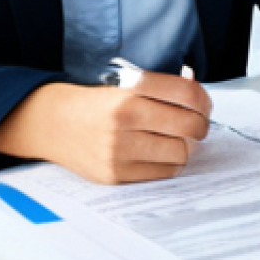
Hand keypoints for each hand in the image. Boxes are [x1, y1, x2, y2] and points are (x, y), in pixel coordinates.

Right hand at [0, 71, 210, 184]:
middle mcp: (125, 118)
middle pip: (189, 125)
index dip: (204, 100)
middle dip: (200, 126)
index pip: (186, 93)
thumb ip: (162, 88)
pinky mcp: (115, 174)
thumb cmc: (97, 102)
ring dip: (183, 147)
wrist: (54, 123)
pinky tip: (158, 154)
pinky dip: (167, 164)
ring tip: (174, 141)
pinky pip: (162, 173)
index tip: (204, 105)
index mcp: (130, 90)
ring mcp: (119, 149)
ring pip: (179, 152)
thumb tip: (199, 93)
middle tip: (197, 126)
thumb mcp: (126, 85)